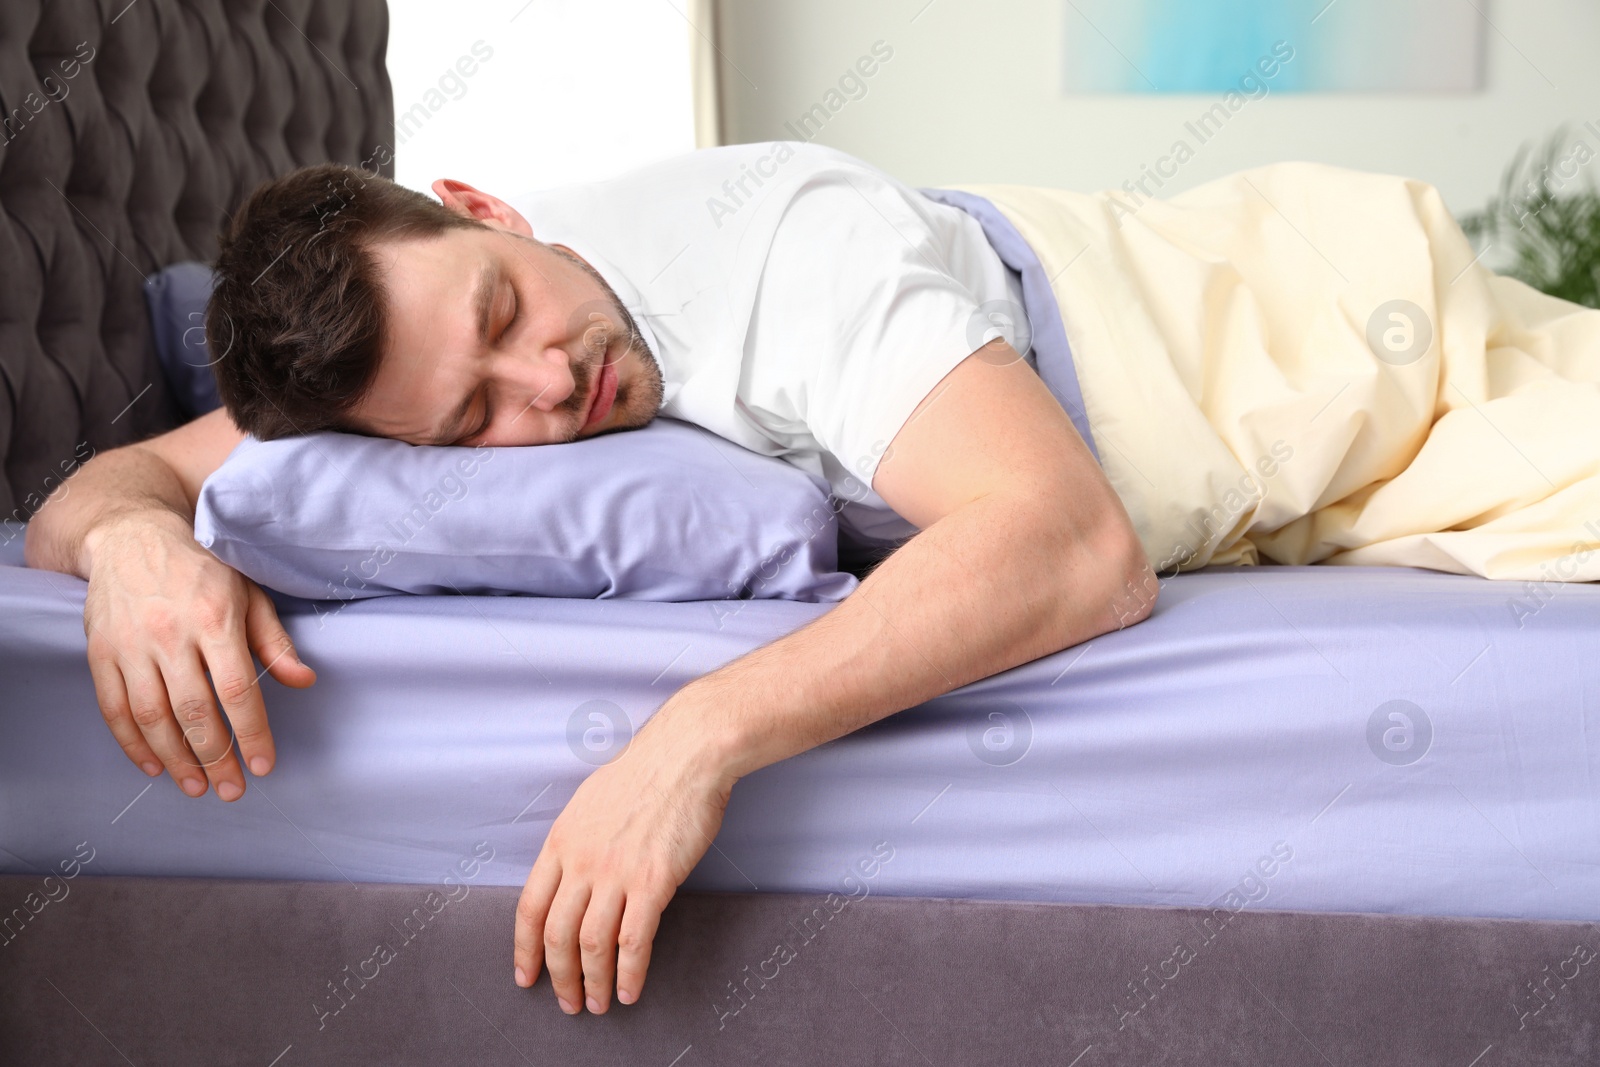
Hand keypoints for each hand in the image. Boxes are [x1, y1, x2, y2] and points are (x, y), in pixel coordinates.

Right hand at [80, 511, 315, 799]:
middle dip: (216, 757)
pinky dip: (133, 743)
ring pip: (152, 716)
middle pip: (194, 710)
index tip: (264, 765)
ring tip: (197, 786)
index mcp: (214, 617)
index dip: (252, 733)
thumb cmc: (201, 568)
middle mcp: (170, 634)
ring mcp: (130, 644)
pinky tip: (155, 766)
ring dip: (176, 759)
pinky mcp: (100, 652)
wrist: (130, 536)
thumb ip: (274, 641)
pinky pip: (114, 708)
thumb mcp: (248, 593)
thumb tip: (303, 681)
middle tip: (232, 789)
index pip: (237, 689)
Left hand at [513, 703, 735, 1012]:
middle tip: (566, 1002)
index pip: (530, 908)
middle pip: (557, 934)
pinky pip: (633, 940)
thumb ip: (577, 840)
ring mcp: (616, 872)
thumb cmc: (646, 771)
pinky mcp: (653, 881)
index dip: (525, 949)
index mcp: (561, 841)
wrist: (686, 752)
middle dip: (559, 977)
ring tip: (597, 1004)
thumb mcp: (590, 801)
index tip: (527, 975)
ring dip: (592, 983)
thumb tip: (574, 871)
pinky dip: (629, 972)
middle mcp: (581, 861)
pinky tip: (629, 990)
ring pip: (592, 944)